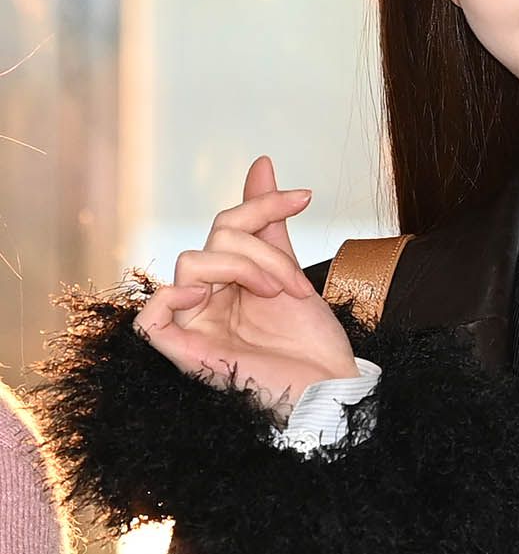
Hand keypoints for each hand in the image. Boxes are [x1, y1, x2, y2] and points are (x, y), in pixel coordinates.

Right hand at [132, 155, 358, 415]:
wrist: (332, 390)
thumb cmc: (313, 344)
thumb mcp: (291, 271)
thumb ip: (270, 224)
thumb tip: (261, 163)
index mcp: (229, 282)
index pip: (228, 226)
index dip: (262, 204)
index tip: (306, 197)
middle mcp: (208, 301)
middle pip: (213, 237)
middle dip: (261, 249)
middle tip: (295, 283)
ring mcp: (196, 326)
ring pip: (192, 262)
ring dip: (244, 266)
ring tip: (278, 294)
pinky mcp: (187, 355)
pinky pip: (150, 320)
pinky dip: (172, 298)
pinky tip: (209, 296)